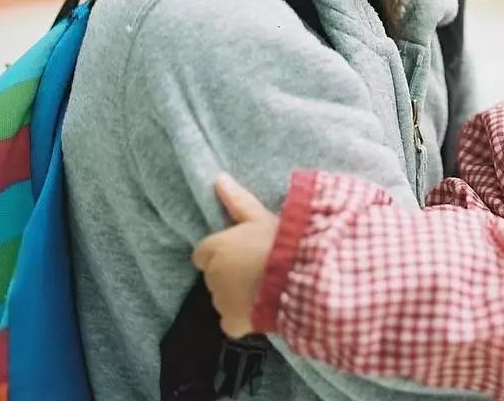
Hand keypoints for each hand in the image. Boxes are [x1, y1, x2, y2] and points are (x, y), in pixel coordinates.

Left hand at [192, 174, 278, 337]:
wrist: (299, 278)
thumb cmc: (280, 241)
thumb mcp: (261, 216)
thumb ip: (237, 201)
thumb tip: (219, 178)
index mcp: (215, 249)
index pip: (204, 252)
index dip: (223, 251)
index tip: (242, 250)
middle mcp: (211, 277)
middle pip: (214, 274)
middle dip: (230, 271)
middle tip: (258, 265)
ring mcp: (220, 303)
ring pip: (223, 297)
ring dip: (236, 292)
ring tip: (264, 285)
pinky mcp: (232, 324)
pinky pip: (231, 320)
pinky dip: (241, 316)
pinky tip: (260, 306)